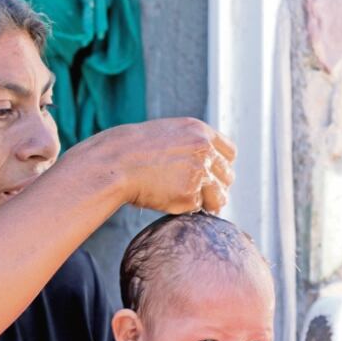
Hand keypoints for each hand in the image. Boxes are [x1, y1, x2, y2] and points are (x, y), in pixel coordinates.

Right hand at [91, 118, 235, 213]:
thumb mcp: (164, 135)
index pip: (229, 153)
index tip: (209, 175)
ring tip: (183, 202)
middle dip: (214, 187)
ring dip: (206, 203)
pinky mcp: (189, 196)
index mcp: (199, 132)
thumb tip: (202, 164)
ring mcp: (199, 173)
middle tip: (194, 193)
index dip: (219, 166)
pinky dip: (183, 209)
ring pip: (219, 196)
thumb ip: (187, 145)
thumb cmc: (129, 151)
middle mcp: (204, 151)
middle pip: (227, 176)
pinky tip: (165, 201)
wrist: (112, 163)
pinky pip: (196, 209)